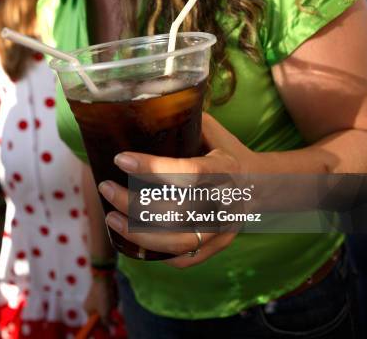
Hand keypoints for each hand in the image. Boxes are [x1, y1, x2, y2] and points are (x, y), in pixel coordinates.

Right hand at [84, 275, 116, 325]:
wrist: (104, 277)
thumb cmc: (102, 296)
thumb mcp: (105, 313)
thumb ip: (107, 323)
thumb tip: (111, 330)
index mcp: (88, 310)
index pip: (95, 323)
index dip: (103, 327)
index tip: (111, 328)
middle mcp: (91, 304)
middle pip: (103, 315)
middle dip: (110, 312)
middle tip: (114, 308)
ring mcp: (97, 297)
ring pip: (108, 307)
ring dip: (113, 304)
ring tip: (114, 298)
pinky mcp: (104, 291)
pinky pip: (111, 299)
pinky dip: (114, 299)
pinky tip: (115, 294)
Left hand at [98, 113, 259, 267]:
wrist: (260, 183)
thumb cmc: (223, 151)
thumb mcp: (210, 130)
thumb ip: (182, 120)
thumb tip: (139, 107)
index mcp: (226, 168)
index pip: (189, 172)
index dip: (153, 168)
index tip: (120, 159)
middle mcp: (228, 201)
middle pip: (177, 211)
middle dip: (133, 203)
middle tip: (106, 188)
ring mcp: (226, 227)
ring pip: (179, 241)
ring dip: (139, 233)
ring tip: (110, 218)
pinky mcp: (220, 245)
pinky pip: (187, 259)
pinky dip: (158, 253)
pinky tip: (133, 239)